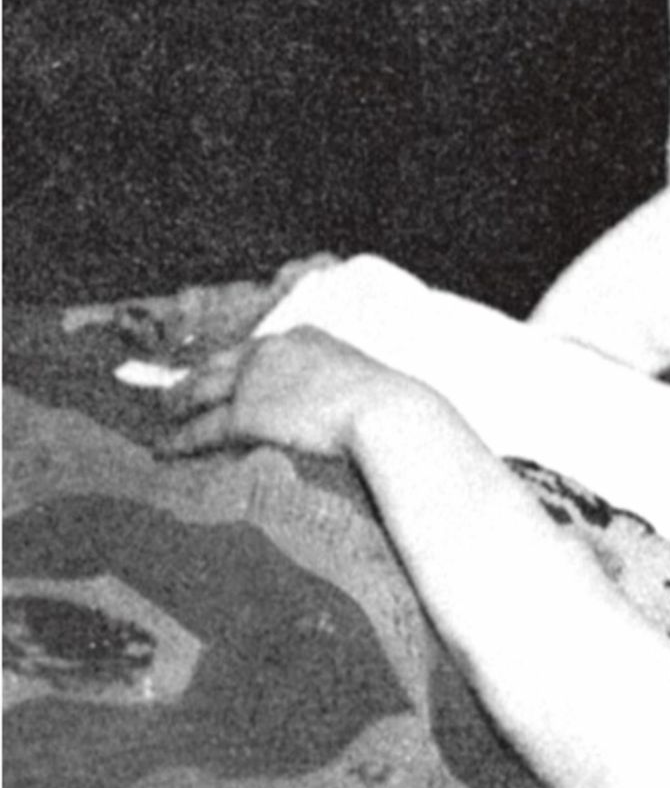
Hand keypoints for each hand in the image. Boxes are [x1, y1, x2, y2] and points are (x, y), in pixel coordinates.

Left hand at [159, 326, 414, 456]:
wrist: (386, 415)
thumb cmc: (388, 407)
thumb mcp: (359, 382)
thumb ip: (336, 387)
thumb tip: (337, 407)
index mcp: (302, 338)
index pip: (254, 350)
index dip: (233, 363)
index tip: (218, 372)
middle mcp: (272, 350)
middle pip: (218, 364)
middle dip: (193, 377)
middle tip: (173, 392)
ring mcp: (255, 380)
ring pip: (200, 391)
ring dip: (177, 404)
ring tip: (163, 416)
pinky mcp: (245, 414)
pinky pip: (202, 429)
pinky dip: (180, 439)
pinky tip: (166, 449)